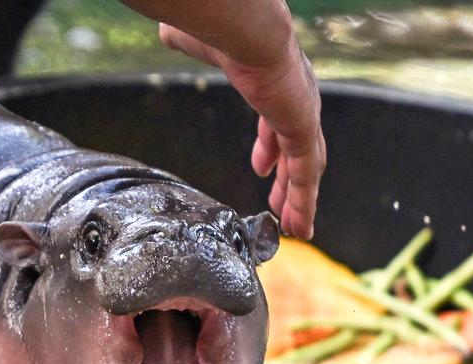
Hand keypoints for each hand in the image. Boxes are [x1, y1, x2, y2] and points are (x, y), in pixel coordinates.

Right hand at [159, 24, 324, 239]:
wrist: (247, 30)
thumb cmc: (226, 29)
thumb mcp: (202, 42)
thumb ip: (189, 42)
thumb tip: (167, 32)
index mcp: (277, 84)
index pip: (278, 123)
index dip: (271, 148)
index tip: (263, 167)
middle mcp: (297, 101)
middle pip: (296, 151)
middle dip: (289, 180)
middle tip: (280, 203)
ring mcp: (303, 117)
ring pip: (305, 169)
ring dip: (299, 199)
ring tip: (294, 226)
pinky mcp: (303, 130)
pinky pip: (305, 176)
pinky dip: (305, 203)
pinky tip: (300, 226)